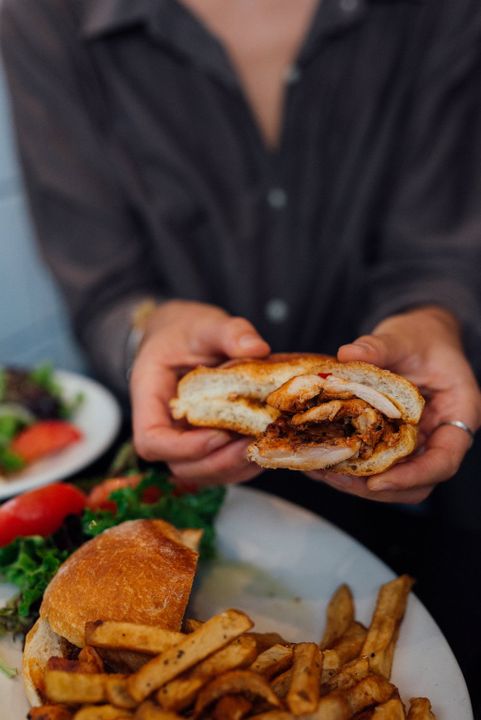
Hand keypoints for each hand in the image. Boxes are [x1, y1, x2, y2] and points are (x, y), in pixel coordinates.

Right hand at [130, 300, 269, 486]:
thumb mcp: (205, 324)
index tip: (220, 434)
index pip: (151, 441)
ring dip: (233, 468)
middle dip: (217, 463)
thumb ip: (229, 332)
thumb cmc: (186, 329)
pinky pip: (218, 465)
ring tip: (264, 447)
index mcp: (149, 397)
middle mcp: (164, 424)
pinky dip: (242, 464)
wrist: (183, 334)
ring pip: (201, 472)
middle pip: (179, 466)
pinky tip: (267, 446)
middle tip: (252, 444)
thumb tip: (257, 348)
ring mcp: (183, 437)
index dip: (184, 448)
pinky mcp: (204, 441)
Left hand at [307, 307, 480, 502]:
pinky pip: (377, 461)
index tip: (375, 482)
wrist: (419, 335)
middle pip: (418, 482)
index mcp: (458, 413)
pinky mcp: (394, 440)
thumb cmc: (422, 336)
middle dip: (377, 487)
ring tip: (320, 470)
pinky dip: (351, 464)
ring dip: (359, 481)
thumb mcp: (403, 337)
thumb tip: (348, 354)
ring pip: (396, 479)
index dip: (411, 477)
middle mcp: (440, 435)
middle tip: (335, 478)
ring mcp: (418, 442)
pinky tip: (321, 457)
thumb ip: (379, 346)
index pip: (442, 462)